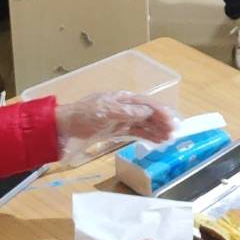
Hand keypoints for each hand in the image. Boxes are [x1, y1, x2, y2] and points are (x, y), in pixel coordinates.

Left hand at [57, 92, 173, 148]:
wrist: (65, 126)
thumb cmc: (85, 115)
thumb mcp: (106, 112)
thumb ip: (127, 112)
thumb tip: (147, 112)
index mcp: (123, 99)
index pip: (146, 104)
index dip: (160, 111)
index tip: (172, 120)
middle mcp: (125, 108)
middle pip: (148, 114)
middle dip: (162, 122)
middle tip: (174, 132)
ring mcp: (122, 120)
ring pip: (144, 124)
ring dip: (157, 130)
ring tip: (169, 138)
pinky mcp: (117, 131)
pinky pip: (136, 132)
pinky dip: (147, 136)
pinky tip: (157, 141)